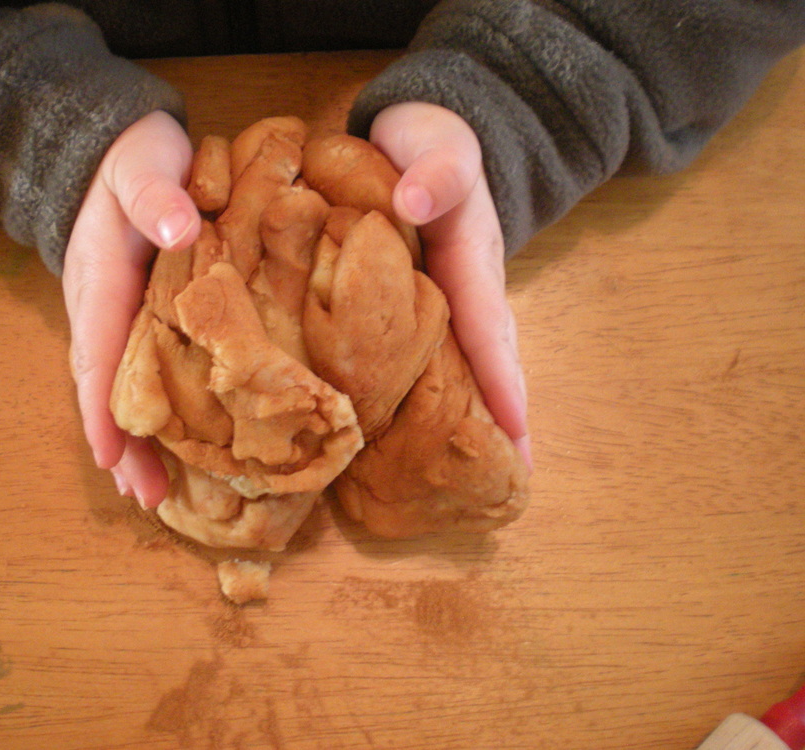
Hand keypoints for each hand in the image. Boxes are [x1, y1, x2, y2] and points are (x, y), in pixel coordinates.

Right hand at [62, 110, 199, 506]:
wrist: (116, 151)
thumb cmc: (134, 159)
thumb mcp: (143, 163)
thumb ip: (154, 193)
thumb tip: (179, 230)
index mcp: (99, 281)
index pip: (97, 354)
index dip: (102, 408)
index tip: (113, 455)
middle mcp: (101, 309)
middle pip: (105, 387)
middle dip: (121, 444)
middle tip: (145, 498)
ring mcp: (117, 316)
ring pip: (121, 387)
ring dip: (135, 439)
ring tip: (153, 492)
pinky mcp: (140, 316)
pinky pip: (142, 371)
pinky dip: (153, 410)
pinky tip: (175, 442)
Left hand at [369, 102, 531, 470]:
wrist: (423, 138)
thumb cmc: (426, 142)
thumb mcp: (435, 140)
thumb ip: (437, 165)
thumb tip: (416, 200)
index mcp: (468, 259)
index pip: (486, 326)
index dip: (499, 378)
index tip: (516, 431)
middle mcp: (467, 288)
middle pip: (491, 358)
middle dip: (504, 416)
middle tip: (513, 482)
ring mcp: (450, 298)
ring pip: (470, 362)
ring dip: (481, 413)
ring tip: (487, 472)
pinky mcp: (428, 302)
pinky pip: (440, 352)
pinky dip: (447, 391)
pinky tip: (433, 429)